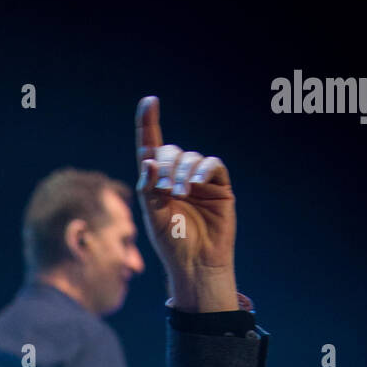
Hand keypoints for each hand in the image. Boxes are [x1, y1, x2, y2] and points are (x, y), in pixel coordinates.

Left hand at [135, 95, 237, 310]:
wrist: (197, 265)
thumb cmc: (172, 245)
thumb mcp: (153, 217)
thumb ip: (148, 189)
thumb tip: (148, 159)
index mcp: (157, 182)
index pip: (151, 146)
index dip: (149, 123)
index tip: (150, 101)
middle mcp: (178, 177)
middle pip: (171, 151)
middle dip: (166, 164)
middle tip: (165, 189)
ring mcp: (199, 181)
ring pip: (191, 158)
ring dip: (183, 172)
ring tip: (180, 194)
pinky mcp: (219, 186)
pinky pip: (212, 165)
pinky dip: (203, 170)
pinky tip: (195, 184)